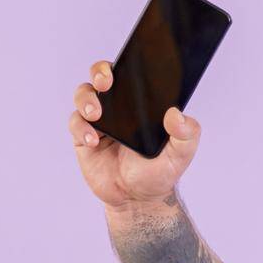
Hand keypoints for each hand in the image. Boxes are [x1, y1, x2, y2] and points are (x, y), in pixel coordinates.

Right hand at [69, 58, 201, 210]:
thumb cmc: (159, 173)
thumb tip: (177, 114)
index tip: (129, 63)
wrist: (137, 200)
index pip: (132, 75)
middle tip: (106, 82)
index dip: (128, 63)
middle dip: (101, 71)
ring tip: (97, 115)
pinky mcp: (83, 136)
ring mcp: (99, 120)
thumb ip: (186, 135)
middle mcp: (118, 107)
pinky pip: (76, 123)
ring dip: (87, 99)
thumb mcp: (180, 156)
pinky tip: (93, 141)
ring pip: (84, 94)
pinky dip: (82, 128)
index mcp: (141, 104)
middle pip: (102, 75)